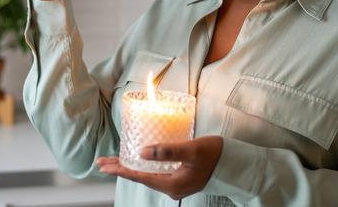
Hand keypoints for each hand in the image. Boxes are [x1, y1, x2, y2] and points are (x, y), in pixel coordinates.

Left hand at [96, 136, 223, 199]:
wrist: (235, 164)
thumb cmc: (216, 155)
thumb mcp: (191, 150)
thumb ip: (166, 151)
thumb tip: (142, 153)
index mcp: (172, 183)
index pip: (139, 176)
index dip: (120, 170)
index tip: (104, 166)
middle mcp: (172, 187)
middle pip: (141, 177)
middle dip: (121, 168)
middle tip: (102, 163)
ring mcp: (176, 184)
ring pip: (148, 175)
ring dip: (132, 167)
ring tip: (115, 161)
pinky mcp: (181, 178)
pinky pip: (157, 173)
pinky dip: (145, 166)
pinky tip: (140, 161)